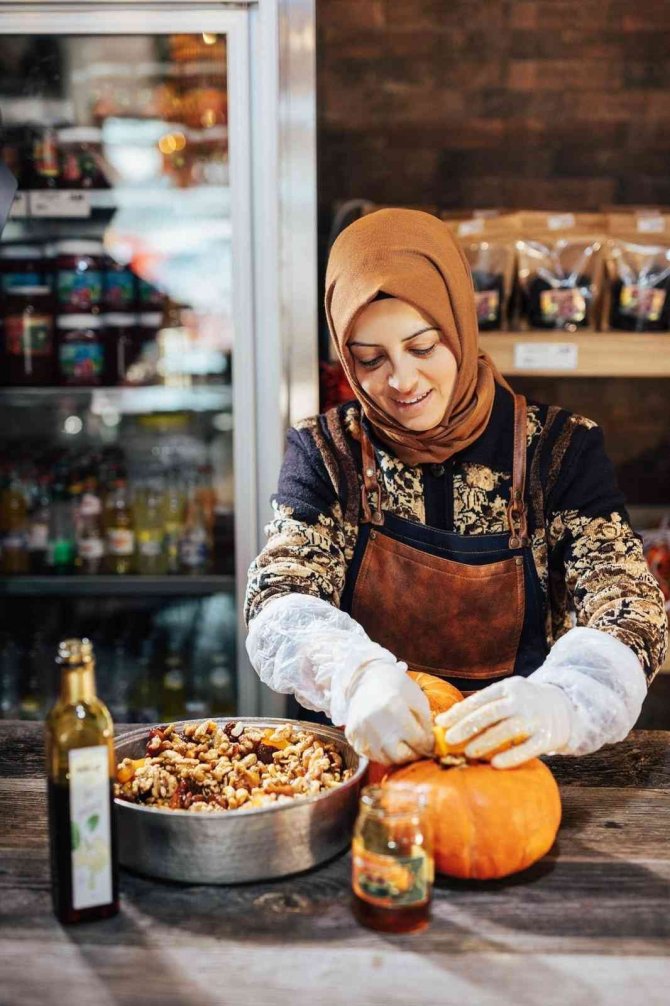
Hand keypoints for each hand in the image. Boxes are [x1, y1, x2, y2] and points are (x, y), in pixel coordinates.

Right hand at [344, 660, 433, 764]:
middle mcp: (375, 721)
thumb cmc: (395, 686)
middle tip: (417, 749)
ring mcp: (361, 729)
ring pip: (385, 759)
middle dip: (413, 754)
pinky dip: (381, 753)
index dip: (428, 746)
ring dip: (397, 756)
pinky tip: (387, 742)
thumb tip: (431, 745)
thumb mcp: (417, 698)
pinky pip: (370, 755)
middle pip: (400, 756)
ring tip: (402, 745)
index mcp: (394, 708)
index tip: (430, 746)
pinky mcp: (352, 734)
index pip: (417, 741)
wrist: (365, 678)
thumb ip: (426, 723)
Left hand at [435, 677, 573, 768]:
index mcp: (509, 687)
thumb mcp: (507, 695)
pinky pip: (527, 748)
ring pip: (507, 730)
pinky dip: (511, 756)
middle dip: (468, 726)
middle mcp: (522, 700)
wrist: (565, 706)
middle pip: (491, 713)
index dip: (459, 711)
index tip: (441, 723)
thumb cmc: (524, 704)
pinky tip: (494, 764)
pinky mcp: (548, 737)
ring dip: (485, 742)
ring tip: (468, 753)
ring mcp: (536, 718)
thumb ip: (484, 706)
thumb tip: (446, 721)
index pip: (480, 698)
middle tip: (449, 739)